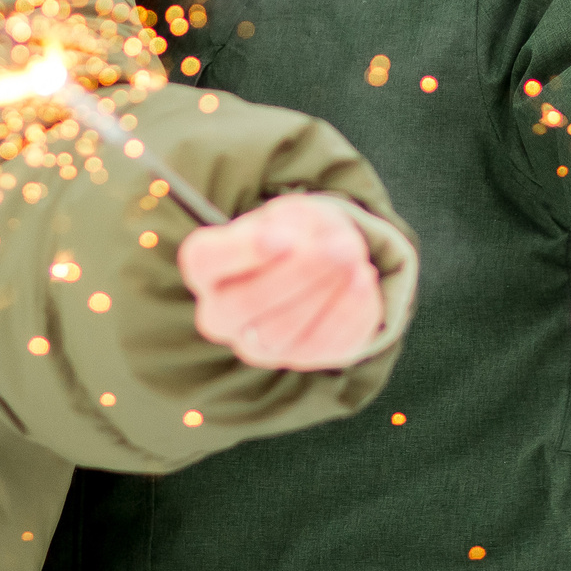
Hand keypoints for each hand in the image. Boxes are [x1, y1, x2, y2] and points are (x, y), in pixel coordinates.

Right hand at [178, 193, 384, 370]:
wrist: (324, 261)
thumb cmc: (297, 231)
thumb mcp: (294, 213)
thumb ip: (296, 224)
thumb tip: (305, 246)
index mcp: (209, 269)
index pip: (205, 261)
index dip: (241, 252)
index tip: (282, 238)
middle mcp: (223, 315)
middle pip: (245, 303)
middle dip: (298, 274)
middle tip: (340, 246)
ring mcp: (260, 345)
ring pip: (282, 332)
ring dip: (325, 292)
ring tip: (354, 255)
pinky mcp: (304, 357)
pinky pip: (324, 344)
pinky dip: (349, 310)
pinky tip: (365, 278)